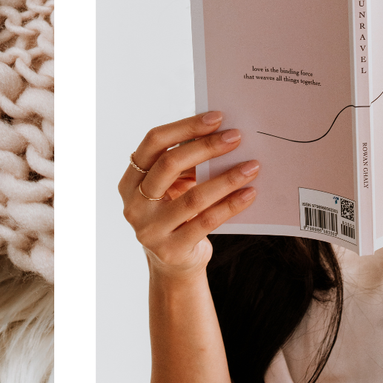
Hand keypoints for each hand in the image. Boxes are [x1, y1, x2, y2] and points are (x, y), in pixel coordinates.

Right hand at [119, 111, 260, 277]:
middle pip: (168, 165)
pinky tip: (250, 193)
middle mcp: (134, 205)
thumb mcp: (174, 188)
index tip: (217, 117)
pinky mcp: (171, 249)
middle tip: (237, 137)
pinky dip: (231, 205)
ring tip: (252, 166)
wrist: (176, 264)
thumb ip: (187, 164)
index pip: (153, 143)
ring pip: (192, 197)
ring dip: (227, 178)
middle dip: (206, 147)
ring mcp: (149, 230)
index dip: (185, 127)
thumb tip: (222, 133)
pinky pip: (206, 221)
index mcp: (130, 181)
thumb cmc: (178, 214)